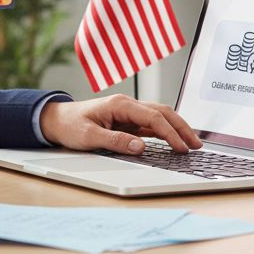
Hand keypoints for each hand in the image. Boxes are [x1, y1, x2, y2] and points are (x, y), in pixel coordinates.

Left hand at [38, 94, 200, 153]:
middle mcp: (127, 105)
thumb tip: (140, 147)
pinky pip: (150, 125)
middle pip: (162, 113)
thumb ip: (115, 141)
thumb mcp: (89, 136)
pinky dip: (164, 132)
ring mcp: (128, 113)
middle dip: (181, 128)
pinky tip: (173, 142)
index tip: (181, 148)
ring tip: (191, 144)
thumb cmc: (70, 125)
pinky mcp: (126, 121)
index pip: (153, 118)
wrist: (56, 120)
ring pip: (159, 117)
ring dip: (176, 129)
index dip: (170, 133)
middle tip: (196, 146)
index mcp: (120, 105)